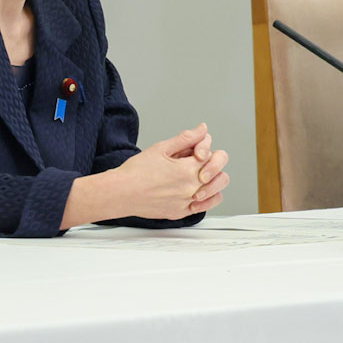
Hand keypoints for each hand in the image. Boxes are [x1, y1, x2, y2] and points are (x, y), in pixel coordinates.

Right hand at [65, 125, 227, 225]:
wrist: (121, 192)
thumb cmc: (136, 171)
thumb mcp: (161, 148)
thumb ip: (186, 138)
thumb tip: (202, 129)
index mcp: (188, 170)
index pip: (214, 157)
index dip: (206, 150)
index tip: (195, 151)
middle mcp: (191, 189)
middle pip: (221, 175)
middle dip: (215, 166)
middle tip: (201, 162)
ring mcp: (187, 203)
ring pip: (216, 193)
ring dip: (214, 183)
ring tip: (201, 177)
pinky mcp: (181, 213)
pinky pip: (204, 208)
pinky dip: (206, 199)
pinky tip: (198, 192)